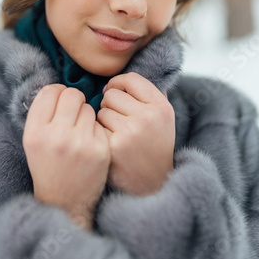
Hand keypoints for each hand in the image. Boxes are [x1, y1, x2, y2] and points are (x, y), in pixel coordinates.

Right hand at [22, 84, 110, 229]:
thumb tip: (59, 88)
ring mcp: (81, 144)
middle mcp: (57, 137)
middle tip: (73, 111)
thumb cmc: (47, 166)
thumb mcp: (32, 141)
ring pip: (88, 107)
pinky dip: (95, 129)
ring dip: (84, 114)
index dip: (57, 92)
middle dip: (73, 99)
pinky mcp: (100, 150)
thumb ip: (42, 114)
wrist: (64, 202)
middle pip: (72, 94)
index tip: (59, 99)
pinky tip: (89, 142)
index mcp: (36, 133)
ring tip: (79, 130)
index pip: (50, 91)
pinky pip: (99, 124)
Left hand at [97, 72, 174, 195]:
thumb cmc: (154, 144)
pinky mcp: (114, 146)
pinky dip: (98, 133)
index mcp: (161, 106)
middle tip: (117, 118)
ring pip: (101, 110)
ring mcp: (130, 132)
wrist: (153, 184)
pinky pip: (95, 126)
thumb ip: (150, 93)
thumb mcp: (163, 117)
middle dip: (110, 104)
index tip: (114, 91)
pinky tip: (108, 143)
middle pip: (112, 94)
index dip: (118, 83)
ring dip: (103, 119)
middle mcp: (148, 117)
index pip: (131, 79)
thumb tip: (125, 74)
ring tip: (115, 132)